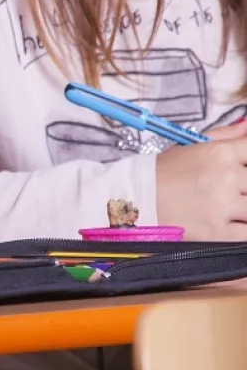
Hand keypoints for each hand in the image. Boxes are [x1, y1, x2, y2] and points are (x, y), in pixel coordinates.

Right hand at [156, 120, 246, 239]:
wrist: (134, 198)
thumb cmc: (163, 171)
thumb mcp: (192, 145)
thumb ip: (227, 135)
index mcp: (221, 153)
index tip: (243, 170)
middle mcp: (227, 177)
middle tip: (238, 191)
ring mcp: (223, 206)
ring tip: (236, 208)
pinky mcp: (218, 233)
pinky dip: (245, 230)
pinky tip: (237, 225)